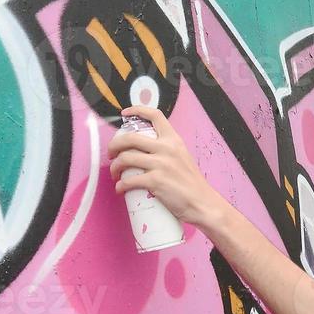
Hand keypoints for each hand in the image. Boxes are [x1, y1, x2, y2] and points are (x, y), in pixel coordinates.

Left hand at [107, 105, 229, 229]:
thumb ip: (168, 151)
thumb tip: (148, 151)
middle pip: (130, 138)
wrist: (202, 203)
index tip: (125, 113)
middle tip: (111, 154)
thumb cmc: (191, 184)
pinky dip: (120, 185)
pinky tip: (120, 189)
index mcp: (173, 140)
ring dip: (114, 167)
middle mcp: (166, 148)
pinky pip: (129, 180)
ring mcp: (160, 164)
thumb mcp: (183, 157)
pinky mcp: (155, 181)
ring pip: (125, 158)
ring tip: (115, 174)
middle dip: (114, 145)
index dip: (137, 110)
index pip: (155, 115)